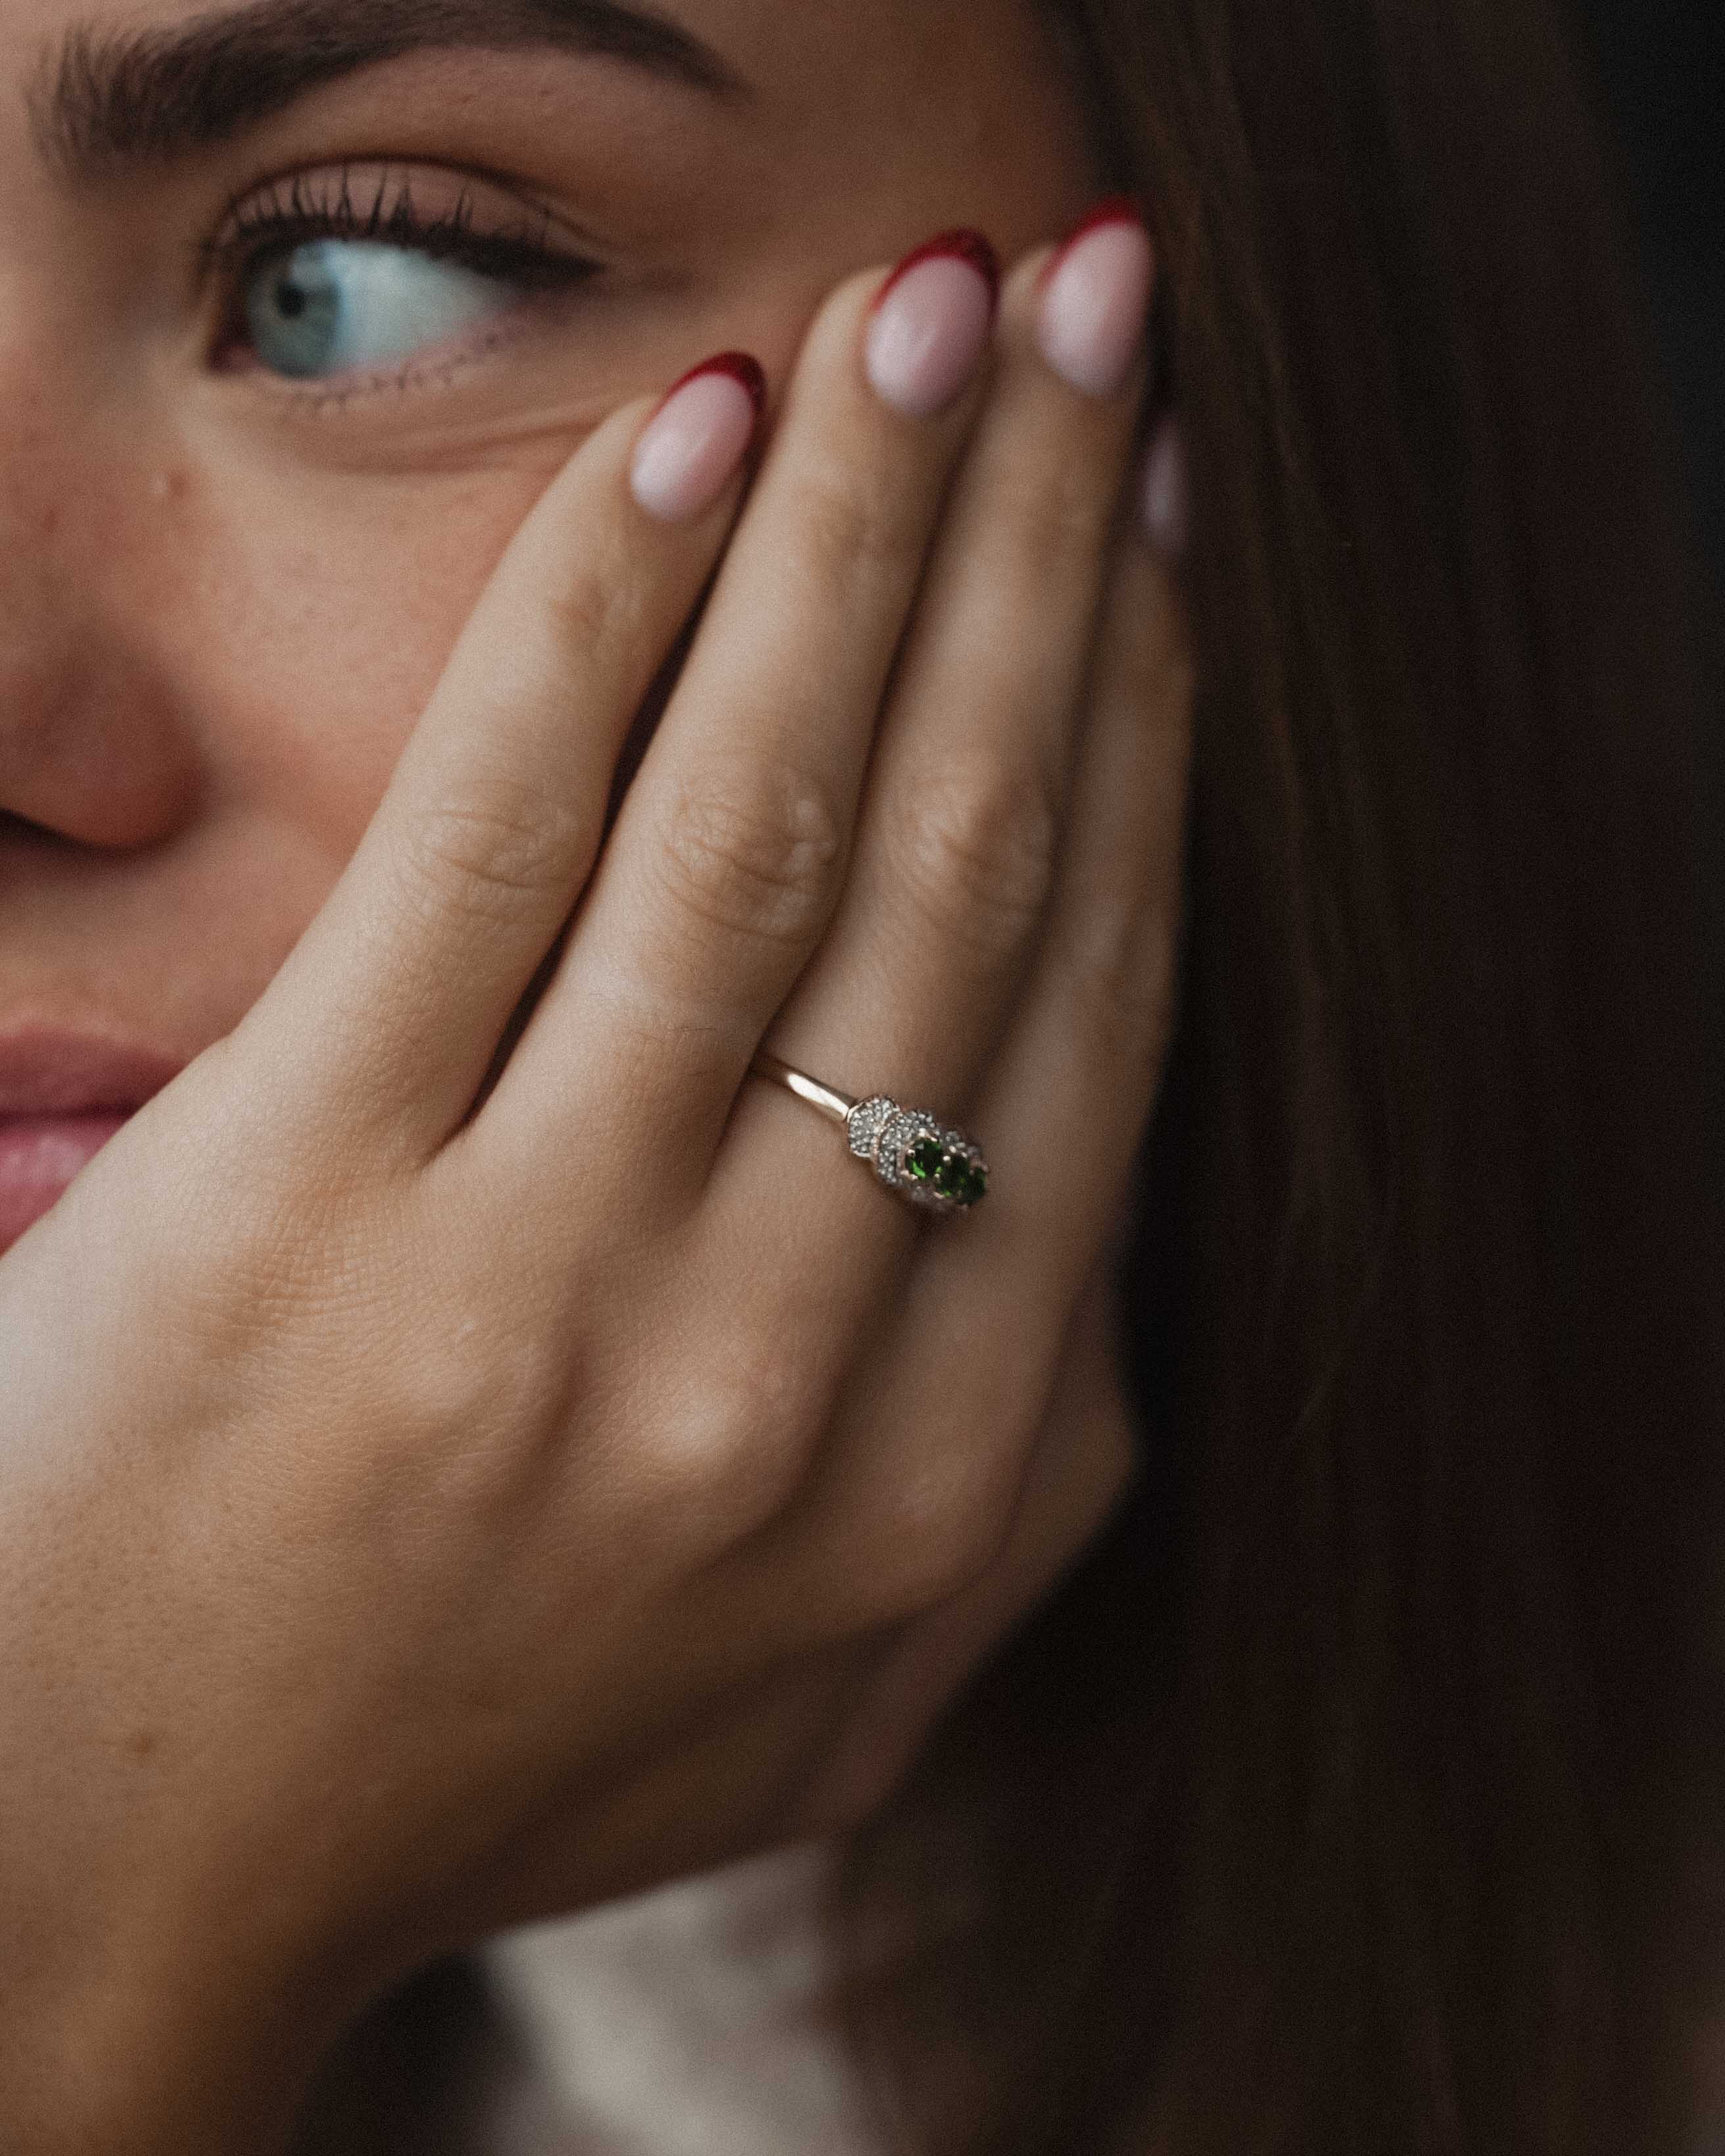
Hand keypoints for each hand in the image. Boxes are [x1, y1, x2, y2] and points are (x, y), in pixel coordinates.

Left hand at [0, 218, 1190, 2149]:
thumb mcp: (835, 1688)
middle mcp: (784, 1372)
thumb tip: (1101, 1199)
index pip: (1086, 1014)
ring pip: (765, 827)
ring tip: (940, 308)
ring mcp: (542, 1290)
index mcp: (943, 1474)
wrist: (124, 1880)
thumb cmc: (493, 1744)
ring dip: (873, 528)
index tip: (1156, 526)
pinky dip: (613, 612)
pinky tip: (704, 435)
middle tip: (1099, 312)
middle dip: (1047, 550)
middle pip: (961, 872)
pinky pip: (497, 845)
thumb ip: (1022, 1484)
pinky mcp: (305, 1209)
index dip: (1139, 727)